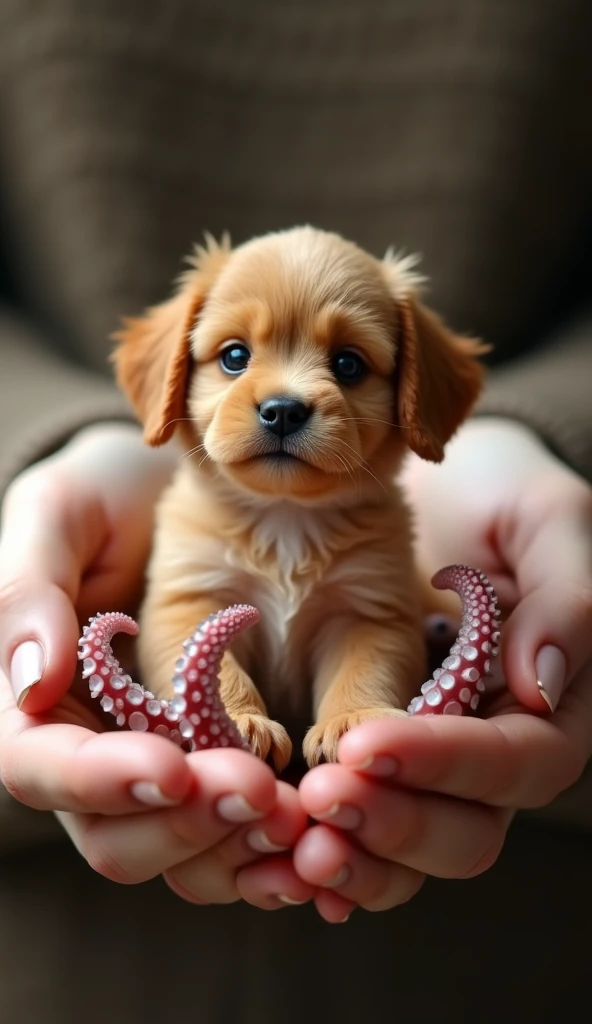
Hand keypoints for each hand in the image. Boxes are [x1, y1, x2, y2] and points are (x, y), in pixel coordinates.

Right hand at [0, 424, 311, 907]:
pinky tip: (318, 827)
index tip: (172, 766)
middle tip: (260, 789)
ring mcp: (159, 771)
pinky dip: (274, 848)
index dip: (100, 781)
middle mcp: (92, 755)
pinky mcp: (219, 772)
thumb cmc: (108, 497)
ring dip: (237, 851)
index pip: (38, 768)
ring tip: (302, 816)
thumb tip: (33, 685)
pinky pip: (237, 839)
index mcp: (36, 701)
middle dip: (184, 825)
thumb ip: (28, 589)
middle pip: (114, 837)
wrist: (187, 499)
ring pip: (181, 857)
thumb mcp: (60, 511)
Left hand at [294, 417, 591, 918]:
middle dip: (393, 824)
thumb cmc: (493, 495)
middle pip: (466, 831)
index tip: (363, 742)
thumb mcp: (540, 517)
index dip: (445, 762)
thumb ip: (563, 596)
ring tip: (287, 844)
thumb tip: (542, 686)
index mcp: (546, 705)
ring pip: (409, 854)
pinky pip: (356, 832)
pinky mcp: (374, 765)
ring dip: (352, 858)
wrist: (424, 492)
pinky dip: (319, 852)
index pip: (516, 762)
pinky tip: (272, 851)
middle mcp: (492, 752)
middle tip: (317, 799)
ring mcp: (431, 768)